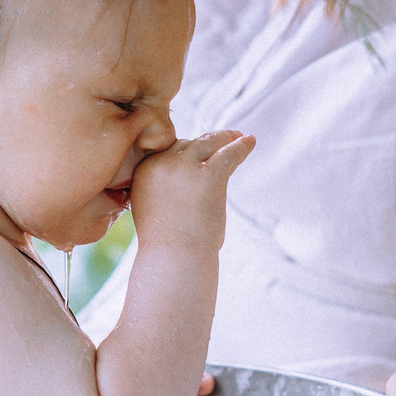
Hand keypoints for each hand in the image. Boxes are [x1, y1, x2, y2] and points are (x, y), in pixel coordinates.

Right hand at [126, 130, 253, 252]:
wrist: (175, 259)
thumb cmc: (167, 243)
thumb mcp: (155, 207)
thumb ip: (165, 187)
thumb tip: (189, 177)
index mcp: (145, 171)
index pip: (169, 150)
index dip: (187, 149)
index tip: (199, 148)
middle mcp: (162, 164)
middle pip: (188, 144)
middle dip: (206, 142)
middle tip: (222, 139)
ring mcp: (184, 168)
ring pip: (208, 142)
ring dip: (225, 138)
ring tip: (238, 136)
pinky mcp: (209, 176)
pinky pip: (228, 154)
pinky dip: (241, 146)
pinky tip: (251, 141)